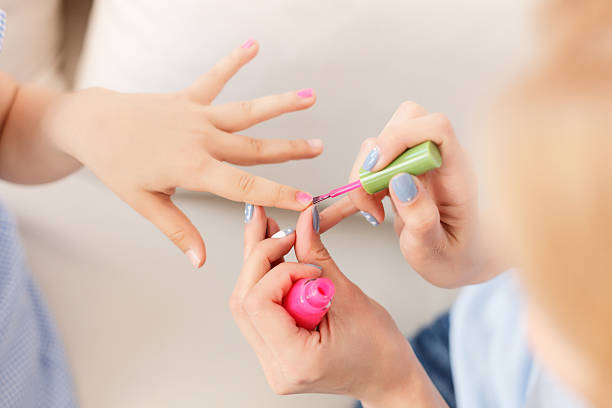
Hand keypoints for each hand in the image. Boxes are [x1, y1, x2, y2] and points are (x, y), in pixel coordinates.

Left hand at [43, 40, 320, 266]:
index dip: (277, 193)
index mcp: (192, 168)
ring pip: (245, 112)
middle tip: (319, 148)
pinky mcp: (188, 98)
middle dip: (290, 150)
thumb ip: (177, 230)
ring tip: (309, 97)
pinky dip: (234, 61)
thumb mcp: (144, 203)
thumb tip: (200, 260)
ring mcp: (196, 115)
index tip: (305, 200)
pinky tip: (253, 45)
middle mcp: (201, 139)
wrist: (91, 125)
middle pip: (254, 148)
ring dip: (279, 105)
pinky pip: (215, 78)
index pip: (243, 186)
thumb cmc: (115, 165)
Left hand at [230, 205, 444, 406]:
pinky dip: (266, 279)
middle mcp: (275, 366)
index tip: (309, 263)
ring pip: (245, 302)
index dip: (279, 271)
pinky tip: (275, 254)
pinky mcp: (273, 349)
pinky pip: (258, 309)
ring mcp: (271, 360)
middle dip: (259, 257)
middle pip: (244, 300)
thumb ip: (318, 257)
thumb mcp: (351, 297)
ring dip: (258, 264)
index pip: (259, 304)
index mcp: (295, 361)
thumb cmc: (379, 348)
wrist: (387, 377)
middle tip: (282, 230)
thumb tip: (303, 221)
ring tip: (274, 233)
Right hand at [320, 102, 498, 287]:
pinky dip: (361, 182)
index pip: (436, 127)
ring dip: (364, 173)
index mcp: (457, 172)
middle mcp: (438, 159)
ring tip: (371, 210)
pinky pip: (373, 161)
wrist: (458, 261)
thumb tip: (401, 179)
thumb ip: (421, 218)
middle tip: (371, 194)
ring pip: (382, 140)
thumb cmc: (454, 258)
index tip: (378, 171)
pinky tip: (368, 208)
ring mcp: (419, 162)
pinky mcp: (401, 171)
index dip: (401, 138)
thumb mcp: (436, 251)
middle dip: (376, 155)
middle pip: (405, 121)